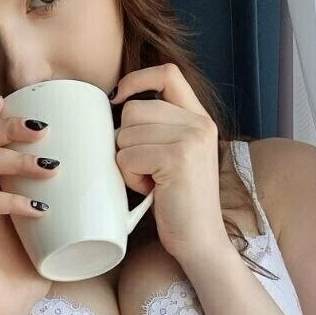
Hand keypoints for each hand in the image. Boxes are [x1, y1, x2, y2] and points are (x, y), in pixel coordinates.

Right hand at [0, 96, 59, 314]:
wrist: (3, 313)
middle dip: (10, 125)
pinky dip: (10, 201)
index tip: (26, 103)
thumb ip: (67, 201)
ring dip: (16, 158)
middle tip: (44, 130)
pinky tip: (37, 209)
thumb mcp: (53, 227)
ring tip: (51, 168)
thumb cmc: (28, 269)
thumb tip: (116, 178)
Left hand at [110, 63, 228, 262]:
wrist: (201, 241)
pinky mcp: (177, 157)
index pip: (167, 73)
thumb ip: (158, 128)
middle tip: (145, 169)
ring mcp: (191, 138)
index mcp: (200, 118)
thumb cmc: (179, 204)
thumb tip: (114, 106)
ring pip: (126, 134)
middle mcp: (199, 123)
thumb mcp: (174, 156)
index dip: (137, 79)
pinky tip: (151, 191)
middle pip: (134, 109)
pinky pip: (128, 156)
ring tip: (151, 182)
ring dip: (127, 163)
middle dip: (126, 142)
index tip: (117, 98)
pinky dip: (130, 177)